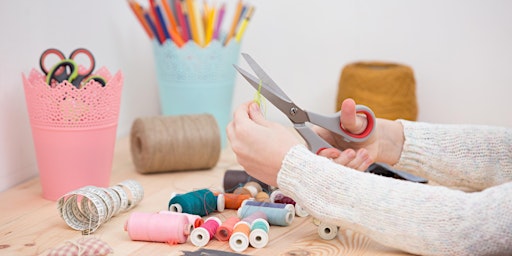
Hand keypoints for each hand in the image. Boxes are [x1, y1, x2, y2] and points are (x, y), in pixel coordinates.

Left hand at [227, 101, 375, 185]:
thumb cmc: (287, 149)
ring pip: (235, 141)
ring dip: (242, 134)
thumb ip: (258, 117)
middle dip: (240, 119)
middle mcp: (238, 145)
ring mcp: (240, 157)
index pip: (238, 112)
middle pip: (232, 126)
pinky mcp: (246, 166)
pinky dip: (246, 147)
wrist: (293, 170)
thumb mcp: (273, 126)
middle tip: (253, 116)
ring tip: (258, 132)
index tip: (252, 104)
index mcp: (243, 131)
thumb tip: (253, 109)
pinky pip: (242, 153)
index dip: (246, 106)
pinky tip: (259, 146)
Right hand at [315, 98, 404, 165]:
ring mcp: (332, 161)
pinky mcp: (342, 170)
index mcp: (319, 135)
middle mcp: (322, 149)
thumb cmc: (361, 127)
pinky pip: (347, 175)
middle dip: (340, 160)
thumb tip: (348, 103)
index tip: (335, 151)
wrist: (375, 139)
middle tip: (352, 152)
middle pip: (323, 163)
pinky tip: (365, 157)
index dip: (322, 153)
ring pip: (336, 171)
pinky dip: (358, 166)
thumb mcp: (355, 121)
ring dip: (352, 162)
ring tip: (363, 152)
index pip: (311, 148)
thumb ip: (349, 116)